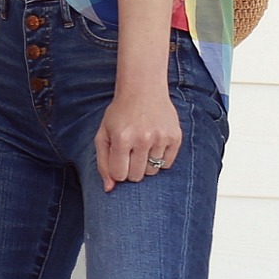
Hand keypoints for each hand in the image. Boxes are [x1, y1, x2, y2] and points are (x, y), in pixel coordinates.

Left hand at [95, 71, 180, 189]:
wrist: (143, 90)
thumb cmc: (120, 114)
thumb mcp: (103, 134)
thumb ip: (103, 163)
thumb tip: (109, 189)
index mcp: (121, 138)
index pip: (119, 175)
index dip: (117, 170)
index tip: (118, 158)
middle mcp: (142, 138)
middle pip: (136, 176)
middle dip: (130, 169)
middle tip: (130, 152)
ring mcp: (160, 138)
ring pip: (152, 172)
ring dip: (145, 164)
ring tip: (142, 146)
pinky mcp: (175, 137)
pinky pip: (167, 164)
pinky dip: (160, 159)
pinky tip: (154, 144)